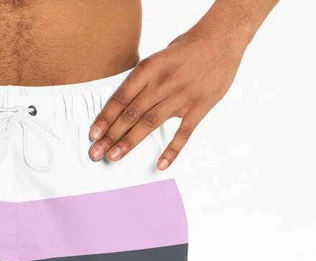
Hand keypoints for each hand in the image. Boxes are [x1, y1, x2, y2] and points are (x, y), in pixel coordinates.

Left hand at [88, 25, 247, 169]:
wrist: (223, 39)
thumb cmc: (188, 48)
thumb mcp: (159, 57)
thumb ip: (143, 80)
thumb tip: (124, 104)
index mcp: (150, 69)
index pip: (122, 97)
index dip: (105, 117)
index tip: (93, 134)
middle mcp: (162, 84)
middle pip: (131, 114)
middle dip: (111, 136)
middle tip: (96, 153)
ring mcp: (181, 98)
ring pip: (149, 124)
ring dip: (129, 142)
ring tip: (113, 157)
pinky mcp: (198, 108)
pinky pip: (183, 134)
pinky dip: (171, 151)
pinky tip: (160, 166)